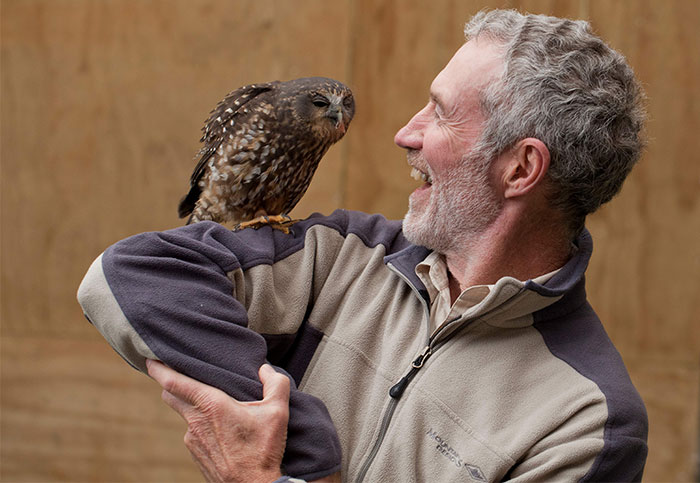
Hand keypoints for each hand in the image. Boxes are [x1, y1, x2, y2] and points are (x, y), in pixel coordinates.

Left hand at [146, 360, 288, 482]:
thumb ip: (275, 383)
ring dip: (193, 406)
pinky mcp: (195, 454)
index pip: (174, 382)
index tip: (149, 359)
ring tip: (214, 405)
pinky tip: (220, 428)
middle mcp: (196, 421)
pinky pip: (193, 432)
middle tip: (178, 373)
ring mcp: (192, 440)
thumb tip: (265, 369)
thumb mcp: (277, 412)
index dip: (159, 369)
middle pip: (170, 396)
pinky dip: (201, 425)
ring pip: (185, 415)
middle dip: (170, 383)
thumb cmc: (263, 450)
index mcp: (212, 405)